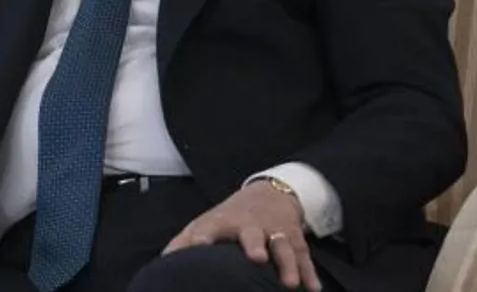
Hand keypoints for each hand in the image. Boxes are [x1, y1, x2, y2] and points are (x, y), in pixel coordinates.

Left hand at [163, 181, 320, 290]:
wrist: (268, 194)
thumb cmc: (229, 218)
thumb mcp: (206, 223)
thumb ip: (184, 242)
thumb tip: (163, 262)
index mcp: (224, 221)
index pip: (211, 226)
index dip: (204, 235)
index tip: (198, 244)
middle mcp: (252, 224)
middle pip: (253, 232)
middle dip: (254, 243)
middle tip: (255, 258)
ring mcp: (276, 230)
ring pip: (284, 245)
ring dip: (288, 263)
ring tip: (290, 283)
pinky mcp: (295, 238)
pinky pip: (305, 256)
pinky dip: (310, 272)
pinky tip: (313, 289)